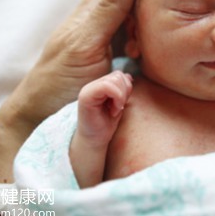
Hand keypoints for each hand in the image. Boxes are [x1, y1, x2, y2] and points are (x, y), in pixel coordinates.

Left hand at [5, 0, 158, 126]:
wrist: (46, 118)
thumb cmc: (60, 81)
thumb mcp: (84, 42)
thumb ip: (107, 8)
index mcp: (96, 7)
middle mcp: (108, 17)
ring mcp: (117, 37)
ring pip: (145, 4)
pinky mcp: (125, 59)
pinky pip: (150, 32)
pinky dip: (167, 22)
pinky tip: (182, 23)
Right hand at [70, 71, 132, 187]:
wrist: (95, 141)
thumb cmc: (107, 124)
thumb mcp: (119, 103)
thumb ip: (122, 89)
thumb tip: (128, 76)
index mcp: (100, 85)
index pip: (119, 75)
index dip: (126, 88)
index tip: (122, 104)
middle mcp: (92, 85)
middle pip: (118, 76)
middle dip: (124, 92)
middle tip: (119, 108)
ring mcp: (88, 89)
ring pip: (114, 79)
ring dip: (120, 96)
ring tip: (114, 109)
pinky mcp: (85, 96)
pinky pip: (107, 86)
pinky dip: (117, 98)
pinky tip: (113, 111)